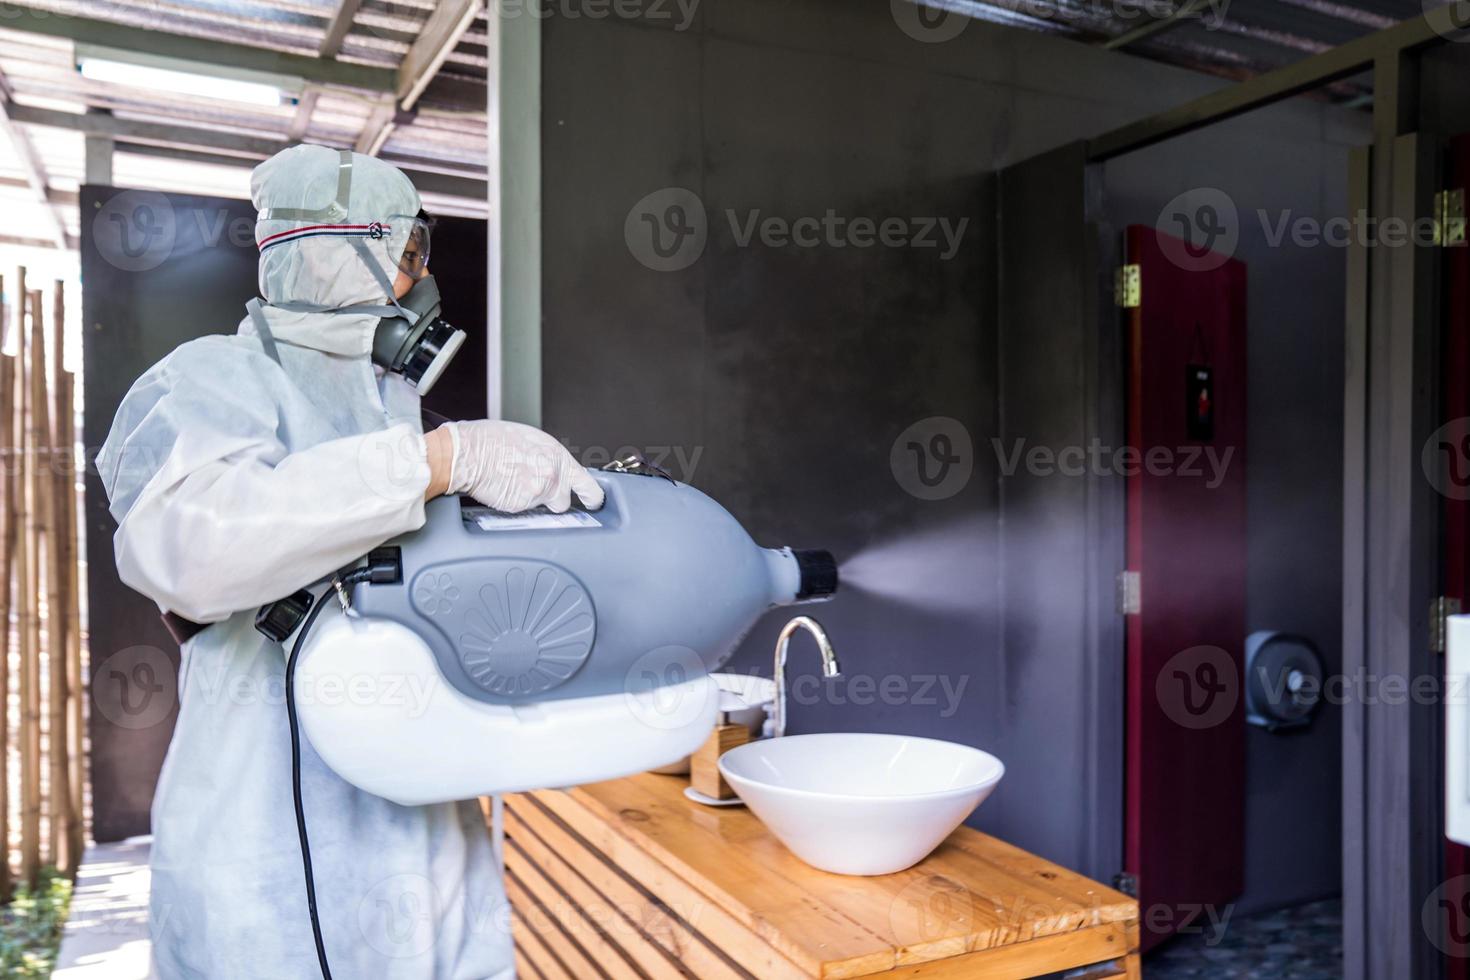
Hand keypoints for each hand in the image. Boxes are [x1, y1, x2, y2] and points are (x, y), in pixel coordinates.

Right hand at [423, 420, 603, 512]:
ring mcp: (536, 494)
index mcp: (557, 457)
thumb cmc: (491, 440)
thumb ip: (548, 458)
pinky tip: (502, 488)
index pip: (588, 485)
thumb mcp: (530, 440)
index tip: (594, 502)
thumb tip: (553, 468)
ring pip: (541, 508)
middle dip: (552, 500)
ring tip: (512, 483)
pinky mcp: (519, 507)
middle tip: (533, 487)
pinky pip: (521, 512)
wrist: (467, 452)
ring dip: (531, 501)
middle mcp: (552, 476)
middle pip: (563, 502)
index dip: (593, 497)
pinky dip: (513, 504)